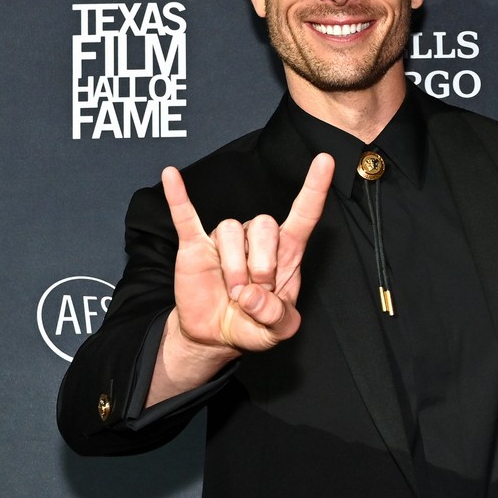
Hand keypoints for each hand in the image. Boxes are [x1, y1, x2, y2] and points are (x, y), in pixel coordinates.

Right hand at [149, 153, 334, 400]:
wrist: (215, 336)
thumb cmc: (253, 325)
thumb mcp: (278, 330)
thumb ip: (276, 316)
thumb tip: (251, 295)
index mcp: (285, 253)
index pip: (304, 214)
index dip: (314, 188)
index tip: (325, 160)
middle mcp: (257, 240)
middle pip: (264, 224)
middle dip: (261, 265)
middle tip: (254, 292)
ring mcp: (225, 240)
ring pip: (231, 231)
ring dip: (233, 267)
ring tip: (233, 291)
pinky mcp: (196, 246)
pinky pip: (185, 216)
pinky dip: (178, 197)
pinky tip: (171, 176)